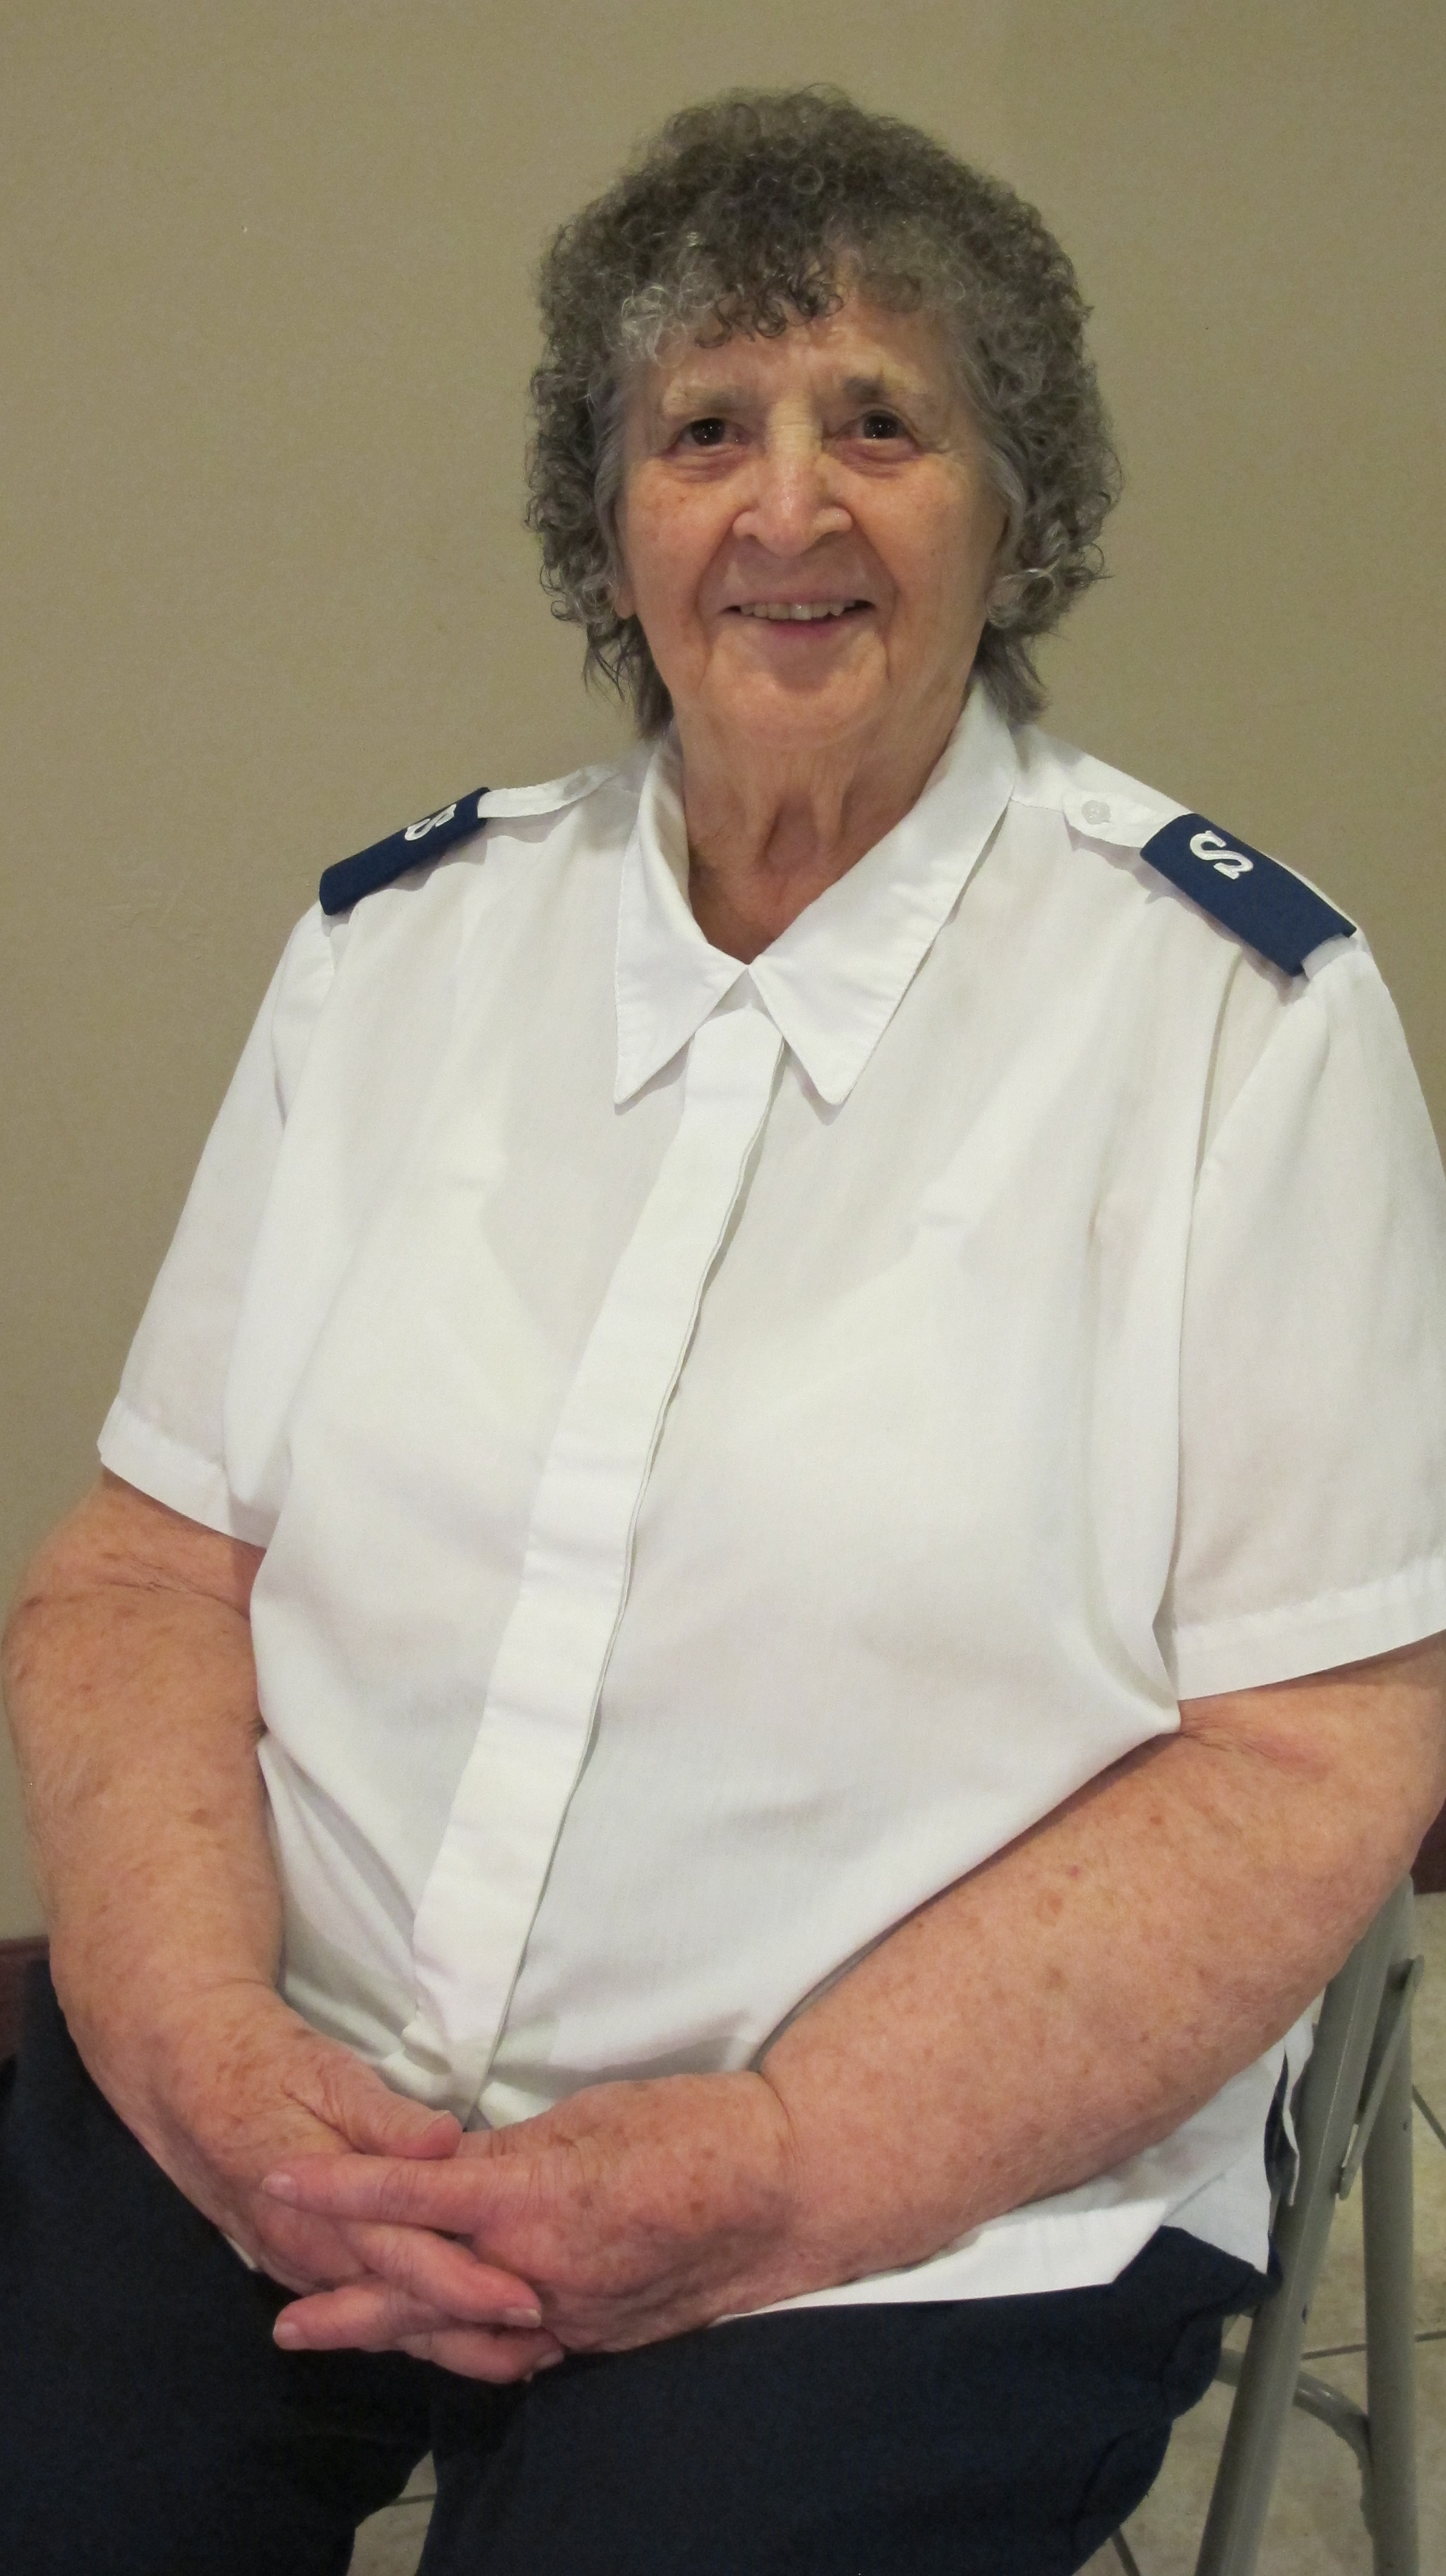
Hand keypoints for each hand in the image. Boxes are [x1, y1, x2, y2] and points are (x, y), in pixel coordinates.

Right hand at [87, 1978, 559, 2371]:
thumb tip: (445, 2140)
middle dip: (473, 2336)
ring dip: (450, 2343)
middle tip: (549, 2347)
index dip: (470, 2286)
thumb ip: (387, 2118)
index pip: (409, 2261)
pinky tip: (456, 2334)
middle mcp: (315, 2255)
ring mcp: (305, 2270)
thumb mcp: (327, 2075)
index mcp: (326, 2210)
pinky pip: (365, 2309)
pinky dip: (414, 2327)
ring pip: (385, 2322)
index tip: (529, 2303)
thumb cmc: (267, 2069)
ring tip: (523, 2356)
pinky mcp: (304, 2268)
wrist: (188, 2086)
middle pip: (403, 2311)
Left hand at [262, 2070, 816, 2376]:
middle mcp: (539, 2271)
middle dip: (346, 2306)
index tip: (278, 2182)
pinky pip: (518, 2346)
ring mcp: (569, 2316)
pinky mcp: (598, 2338)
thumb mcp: (585, 2117)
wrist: (781, 2190)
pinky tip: (440, 2345)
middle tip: (281, 2321)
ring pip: (463, 2330)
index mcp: (532, 2199)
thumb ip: (508, 2156)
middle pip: (420, 2292)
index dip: (339, 2191)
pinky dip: (469, 2344)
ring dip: (395, 2334)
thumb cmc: (690, 2127)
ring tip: (334, 2337)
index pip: (411, 2197)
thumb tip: (450, 2171)